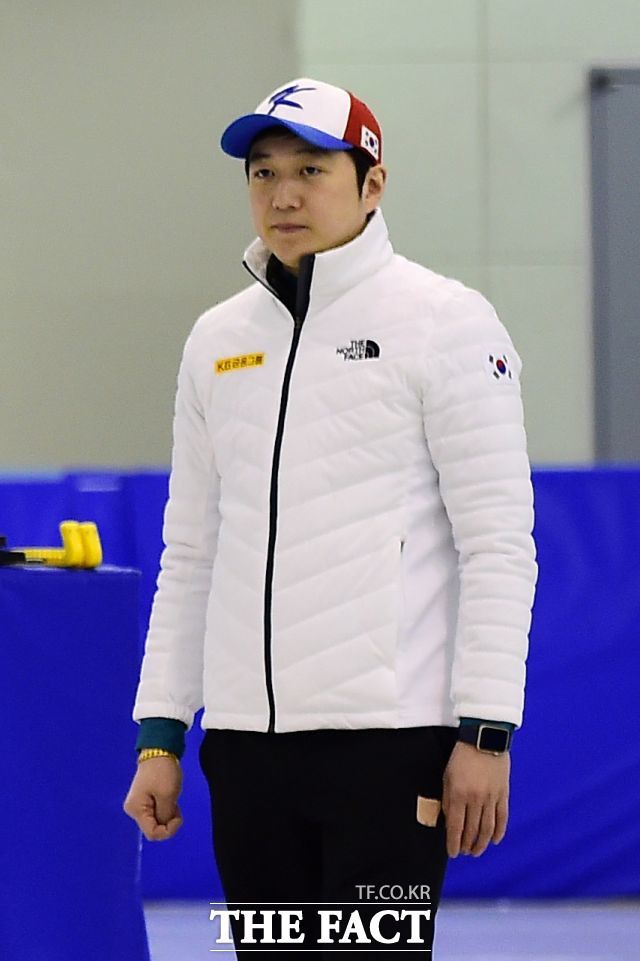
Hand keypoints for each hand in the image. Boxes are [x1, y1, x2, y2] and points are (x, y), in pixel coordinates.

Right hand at [123, 756, 183, 840]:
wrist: (159, 751)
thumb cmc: (163, 772)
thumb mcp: (167, 795)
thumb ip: (165, 816)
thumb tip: (163, 825)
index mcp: (136, 810)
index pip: (152, 834)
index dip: (168, 831)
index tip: (178, 817)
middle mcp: (134, 810)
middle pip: (154, 828)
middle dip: (168, 820)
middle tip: (175, 805)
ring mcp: (138, 805)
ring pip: (157, 820)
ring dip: (168, 813)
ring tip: (172, 797)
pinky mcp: (144, 800)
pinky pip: (157, 812)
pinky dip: (166, 808)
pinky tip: (168, 796)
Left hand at [442, 741, 509, 857]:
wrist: (484, 738)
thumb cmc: (461, 756)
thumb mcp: (447, 776)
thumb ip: (448, 800)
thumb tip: (449, 821)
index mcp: (459, 794)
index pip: (456, 827)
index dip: (454, 843)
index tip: (452, 853)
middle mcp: (476, 799)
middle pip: (472, 830)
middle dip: (467, 845)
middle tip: (464, 852)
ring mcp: (492, 797)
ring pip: (487, 828)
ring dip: (482, 843)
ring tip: (477, 851)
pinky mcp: (504, 794)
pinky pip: (502, 818)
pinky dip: (499, 831)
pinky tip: (494, 840)